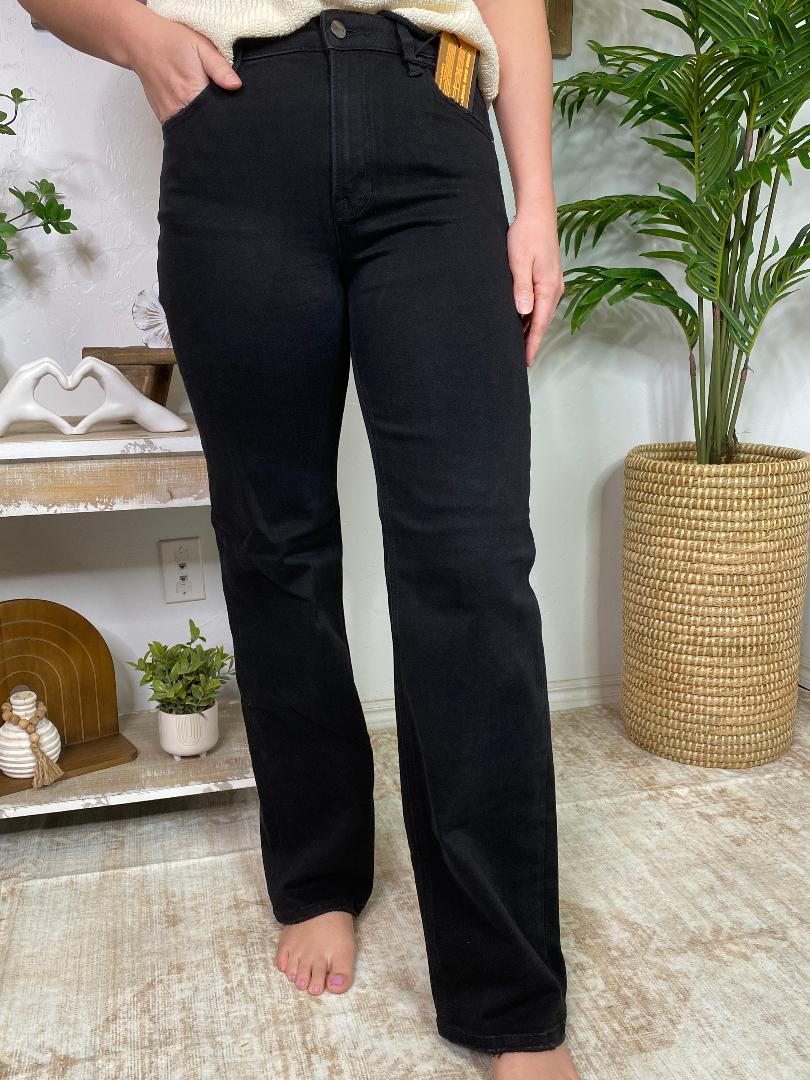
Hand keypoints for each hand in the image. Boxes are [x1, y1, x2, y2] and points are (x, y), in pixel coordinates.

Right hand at [125, 9, 241, 124]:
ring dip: (203, 124)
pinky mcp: (163, 117)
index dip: (228, 116)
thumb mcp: (200, 46)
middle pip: (205, 127)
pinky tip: (196, 111)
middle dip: (217, 123)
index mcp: (191, 92)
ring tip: (208, 110)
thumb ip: (219, 67)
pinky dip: (191, 123)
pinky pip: (181, 127)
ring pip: (193, 130)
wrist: (140, 41)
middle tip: (223, 111)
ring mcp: (169, 115)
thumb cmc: (171, 41)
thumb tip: (236, 86)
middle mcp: (178, 108)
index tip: (233, 111)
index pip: (217, 117)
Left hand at [507, 204, 563, 367]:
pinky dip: (532, 315)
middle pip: (542, 322)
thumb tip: (524, 313)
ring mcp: (553, 283)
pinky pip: (541, 303)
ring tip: (518, 345)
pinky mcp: (548, 278)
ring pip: (542, 313)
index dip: (532, 344)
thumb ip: (521, 288)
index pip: (540, 324)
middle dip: (532, 341)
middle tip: (518, 359)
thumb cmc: (526, 234)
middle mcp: (554, 289)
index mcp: (548, 288)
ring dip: (531, 329)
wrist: (537, 212)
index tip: (525, 361)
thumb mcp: (519, 261)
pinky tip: (521, 320)